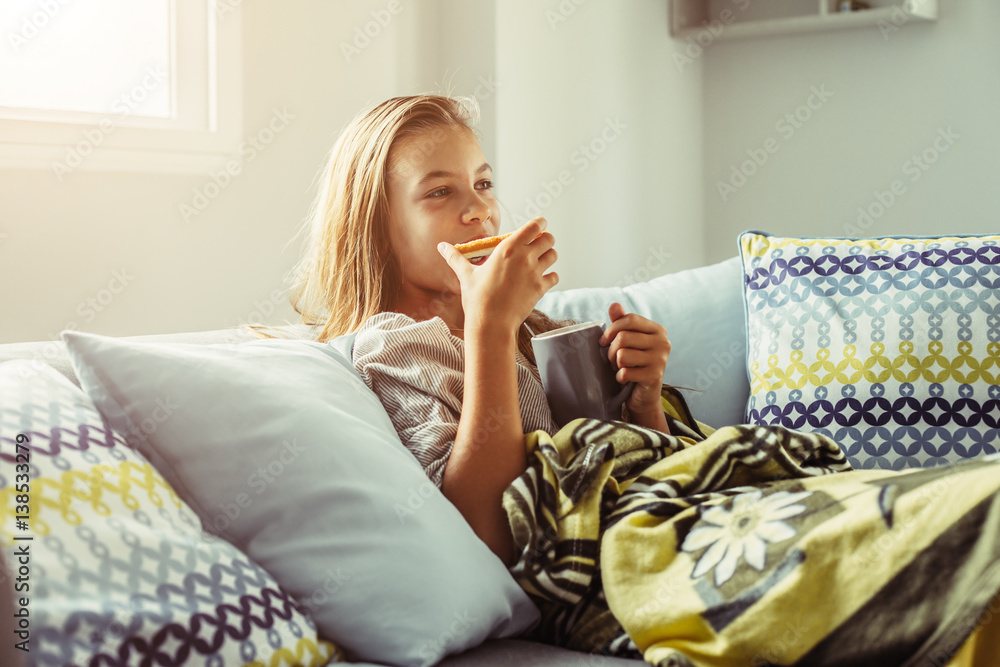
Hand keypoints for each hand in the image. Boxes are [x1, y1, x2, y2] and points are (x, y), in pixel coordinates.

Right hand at [437, 217, 558, 337]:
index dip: (540, 224)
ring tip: (539, 261)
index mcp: (508, 248)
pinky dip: (550, 276)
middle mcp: (525, 258)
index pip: (534, 227)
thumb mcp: (466, 275)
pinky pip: (554, 276)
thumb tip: (441, 247)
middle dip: (545, 240)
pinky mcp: (540, 289)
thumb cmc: (477, 299)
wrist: (491, 324)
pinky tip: (541, 279)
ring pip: (553, 255)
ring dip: (548, 256)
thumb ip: (455, 258)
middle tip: (537, 245)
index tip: (539, 225)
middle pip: (548, 239)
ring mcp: (535, 273)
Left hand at [599, 302, 670, 419]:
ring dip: (615, 364)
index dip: (611, 329)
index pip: (629, 319)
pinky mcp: (654, 377)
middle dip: (611, 351)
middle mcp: (663, 342)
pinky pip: (625, 372)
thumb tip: (614, 305)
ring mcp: (660, 360)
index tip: (603, 341)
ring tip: (620, 368)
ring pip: (622, 355)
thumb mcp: (627, 341)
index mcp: (657, 330)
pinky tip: (626, 379)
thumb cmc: (633, 364)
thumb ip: (621, 322)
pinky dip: (620, 377)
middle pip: (623, 337)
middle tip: (612, 360)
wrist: (643, 396)